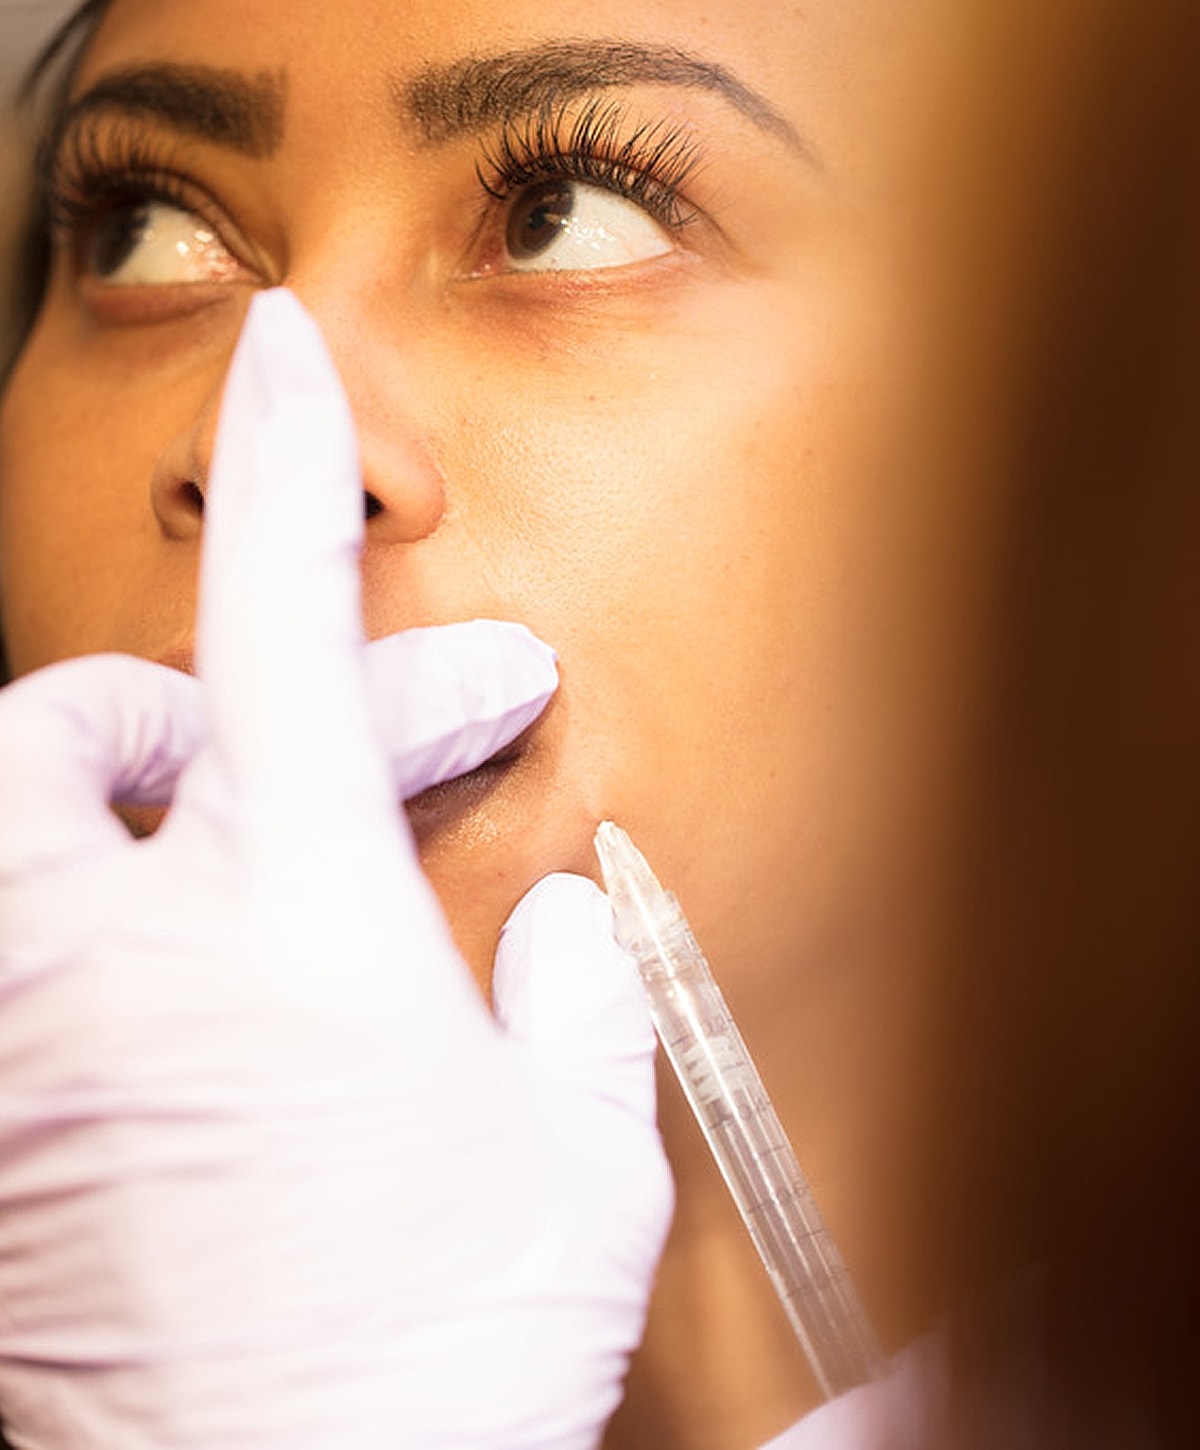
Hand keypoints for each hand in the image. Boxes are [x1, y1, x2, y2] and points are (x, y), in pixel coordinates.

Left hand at [0, 290, 672, 1448]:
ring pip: (3, 836)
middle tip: (304, 743)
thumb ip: (573, 1009)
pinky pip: (11, 976)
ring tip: (207, 844)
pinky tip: (183, 1007)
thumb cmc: (439, 1364)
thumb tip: (554, 930)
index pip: (273, 629)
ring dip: (107, 806)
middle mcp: (117, 966)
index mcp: (289, 926)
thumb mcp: (572, 1161)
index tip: (281, 356)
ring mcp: (26, 1056)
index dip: (288, 473)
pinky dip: (84, 945)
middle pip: (71, 724)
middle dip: (185, 703)